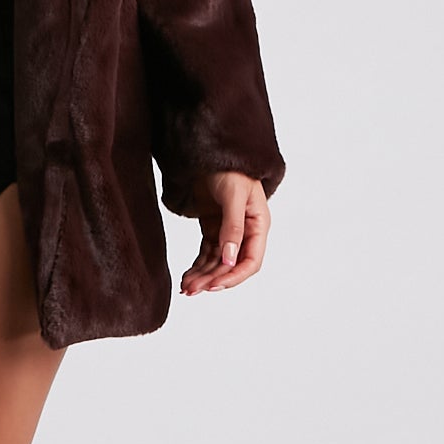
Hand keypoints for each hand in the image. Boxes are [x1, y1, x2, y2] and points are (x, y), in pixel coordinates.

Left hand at [181, 171, 269, 295]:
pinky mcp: (213, 228)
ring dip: (202, 276)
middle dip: (212, 279)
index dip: (233, 277)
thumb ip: (233, 228)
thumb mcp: (234, 197)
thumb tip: (230, 260)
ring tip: (185, 287)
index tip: (213, 286)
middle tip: (191, 290)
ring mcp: (228, 231)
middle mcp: (245, 232)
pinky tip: (186, 276)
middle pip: (230, 266)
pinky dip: (197, 266)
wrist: (212, 153)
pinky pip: (207, 253)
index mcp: (258, 226)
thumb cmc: (231, 170)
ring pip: (217, 262)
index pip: (251, 261)